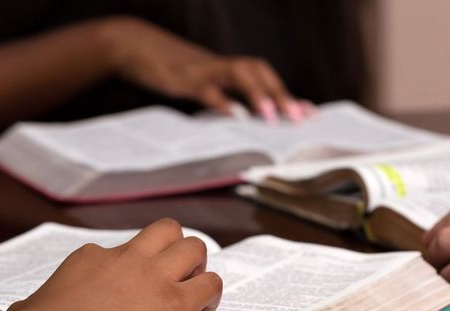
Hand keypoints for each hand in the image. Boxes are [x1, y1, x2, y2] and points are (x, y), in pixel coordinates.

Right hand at [4, 218, 222, 310]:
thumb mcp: (30, 305)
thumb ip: (31, 306)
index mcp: (92, 257)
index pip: (121, 250)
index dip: (131, 268)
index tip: (129, 290)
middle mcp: (128, 257)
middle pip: (167, 230)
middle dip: (177, 248)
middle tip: (176, 275)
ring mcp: (154, 276)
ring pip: (195, 247)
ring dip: (199, 265)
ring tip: (193, 290)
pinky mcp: (174, 301)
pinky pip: (210, 285)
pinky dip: (211, 296)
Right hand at [100, 17, 313, 122]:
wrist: (138, 47)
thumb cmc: (175, 73)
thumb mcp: (204, 87)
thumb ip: (226, 100)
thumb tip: (249, 124)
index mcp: (229, 71)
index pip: (267, 79)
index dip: (289, 95)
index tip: (311, 114)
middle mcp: (222, 67)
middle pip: (260, 72)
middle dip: (281, 95)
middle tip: (298, 118)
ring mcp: (205, 69)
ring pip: (239, 75)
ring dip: (258, 94)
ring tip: (270, 116)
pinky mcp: (185, 78)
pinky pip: (206, 88)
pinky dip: (221, 101)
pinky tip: (233, 116)